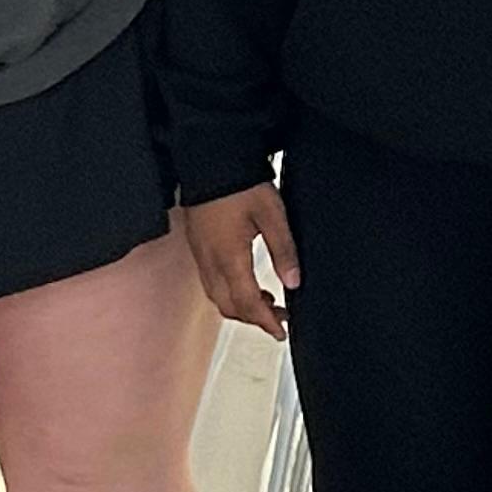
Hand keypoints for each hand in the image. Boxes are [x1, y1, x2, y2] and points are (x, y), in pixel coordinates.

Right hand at [183, 184, 298, 340]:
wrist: (209, 160)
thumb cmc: (240, 183)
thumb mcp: (272, 214)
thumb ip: (283, 250)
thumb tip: (293, 282)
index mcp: (229, 257)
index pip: (247, 303)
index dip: (265, 321)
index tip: (281, 331)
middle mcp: (210, 261)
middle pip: (228, 307)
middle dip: (253, 319)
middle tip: (278, 320)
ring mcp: (200, 255)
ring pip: (217, 297)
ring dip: (241, 307)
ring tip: (267, 303)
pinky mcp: (198, 246)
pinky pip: (210, 282)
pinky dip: (229, 292)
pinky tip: (246, 283)